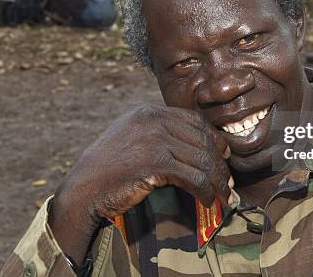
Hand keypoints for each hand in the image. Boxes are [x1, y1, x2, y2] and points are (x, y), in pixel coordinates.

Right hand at [48, 105, 231, 263]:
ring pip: (202, 160)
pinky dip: (205, 191)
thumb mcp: (133, 137)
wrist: (84, 187)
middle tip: (227, 182)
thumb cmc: (110, 168)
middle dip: (220, 164)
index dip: (215, 139)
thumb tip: (197, 145)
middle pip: (202, 140)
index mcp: (150, 111)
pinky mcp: (156, 162)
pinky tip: (207, 200)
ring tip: (222, 196)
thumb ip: (159, 133)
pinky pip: (194, 177)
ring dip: (217, 181)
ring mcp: (155, 139)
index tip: (224, 157)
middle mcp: (154, 120)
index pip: (195, 121)